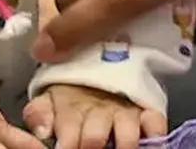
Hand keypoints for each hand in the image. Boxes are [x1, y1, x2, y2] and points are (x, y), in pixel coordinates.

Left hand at [23, 84, 164, 148]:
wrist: (98, 55)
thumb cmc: (71, 89)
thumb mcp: (48, 97)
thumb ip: (39, 113)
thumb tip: (42, 132)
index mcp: (73, 111)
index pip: (68, 138)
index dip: (67, 148)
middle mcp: (100, 112)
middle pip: (94, 139)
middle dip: (90, 148)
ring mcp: (125, 110)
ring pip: (127, 135)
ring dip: (124, 147)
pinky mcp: (147, 108)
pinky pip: (156, 122)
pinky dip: (155, 136)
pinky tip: (151, 143)